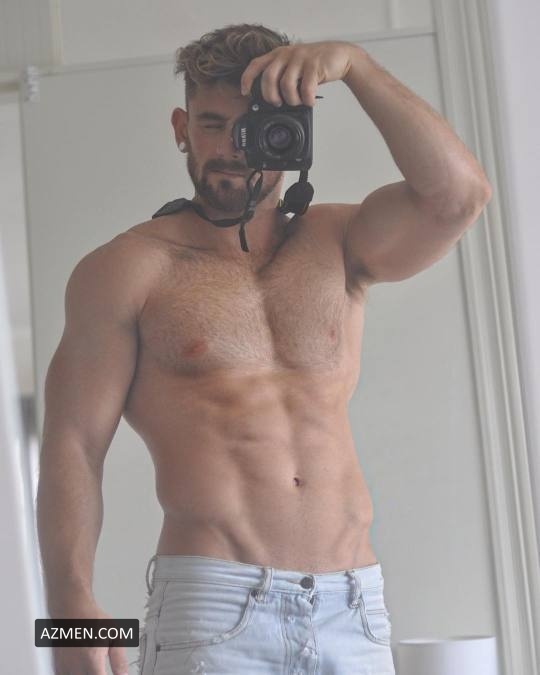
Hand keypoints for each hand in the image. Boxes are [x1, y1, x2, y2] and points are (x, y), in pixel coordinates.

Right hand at [50, 601, 129, 674]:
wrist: (71, 609)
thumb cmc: (93, 620)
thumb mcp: (114, 635)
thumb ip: (119, 659)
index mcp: (92, 662)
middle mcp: (76, 669)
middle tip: (102, 670)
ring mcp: (64, 670)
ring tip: (94, 669)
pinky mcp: (57, 668)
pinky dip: (76, 674)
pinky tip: (82, 670)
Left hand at [240, 40, 361, 107]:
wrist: (339, 56)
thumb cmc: (314, 66)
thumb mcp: (294, 68)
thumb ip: (282, 78)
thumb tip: (272, 101)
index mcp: (278, 55)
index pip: (256, 65)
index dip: (247, 79)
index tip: (245, 92)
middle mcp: (286, 54)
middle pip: (268, 78)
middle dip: (271, 96)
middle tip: (278, 104)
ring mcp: (300, 58)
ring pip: (286, 85)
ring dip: (291, 99)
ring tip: (298, 102)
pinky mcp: (314, 65)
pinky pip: (305, 88)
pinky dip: (307, 99)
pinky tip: (310, 101)